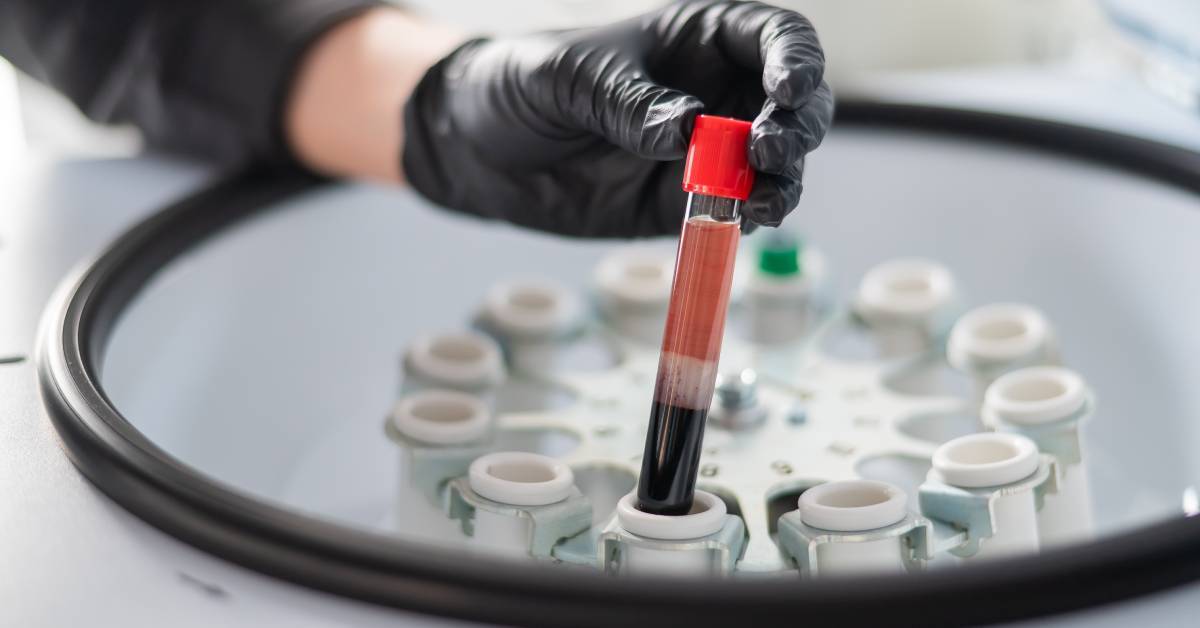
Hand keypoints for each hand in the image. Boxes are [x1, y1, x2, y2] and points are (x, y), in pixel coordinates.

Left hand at [402, 0, 833, 236]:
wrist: (480, 151)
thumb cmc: (523, 85)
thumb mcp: (567, 79)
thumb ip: (626, 101)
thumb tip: (688, 129)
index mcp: (698, 40)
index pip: (777, 37)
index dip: (797, 59)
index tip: (786, 89)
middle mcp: (718, 94)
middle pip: (797, 106)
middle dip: (798, 128)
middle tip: (768, 150)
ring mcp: (708, 153)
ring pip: (778, 166)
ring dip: (783, 182)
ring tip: (761, 198)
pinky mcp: (686, 204)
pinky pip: (736, 212)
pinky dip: (748, 219)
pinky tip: (741, 221)